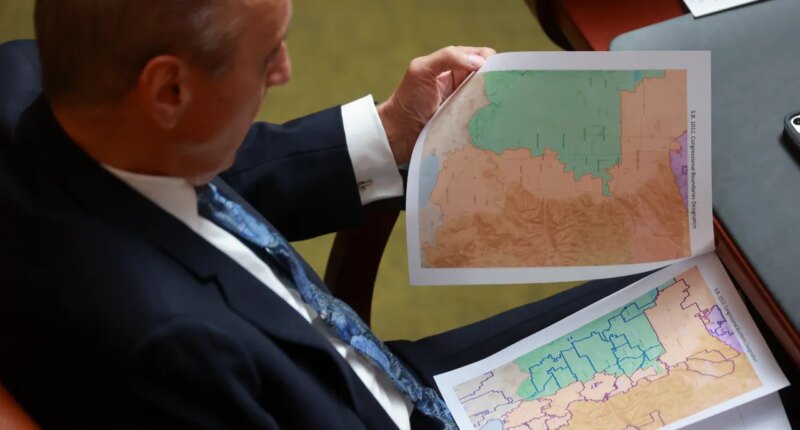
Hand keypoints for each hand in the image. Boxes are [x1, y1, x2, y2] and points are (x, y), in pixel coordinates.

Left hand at [377, 46, 495, 164]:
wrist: (398, 133)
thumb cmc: (407, 99)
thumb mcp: (421, 70)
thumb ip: (447, 57)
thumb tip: (479, 61)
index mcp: (455, 64)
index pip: (483, 56)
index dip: (491, 62)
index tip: (491, 74)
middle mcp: (463, 82)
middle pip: (491, 77)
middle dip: (496, 82)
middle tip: (497, 94)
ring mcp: (466, 103)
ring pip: (490, 97)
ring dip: (493, 102)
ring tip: (496, 109)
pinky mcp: (467, 122)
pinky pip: (484, 117)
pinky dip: (488, 117)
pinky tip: (490, 121)